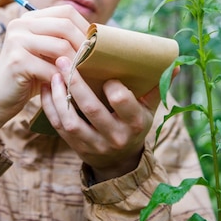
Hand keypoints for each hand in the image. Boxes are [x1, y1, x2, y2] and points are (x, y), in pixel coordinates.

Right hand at [0, 5, 88, 140]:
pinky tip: (71, 88)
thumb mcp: (48, 54)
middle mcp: (20, 24)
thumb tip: (103, 39)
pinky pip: (52, 68)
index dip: (86, 27)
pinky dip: (65, 79)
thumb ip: (65, 41)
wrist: (0, 100)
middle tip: (98, 62)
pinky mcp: (17, 60)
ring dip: (77, 64)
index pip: (66, 12)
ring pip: (61, 46)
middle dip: (85, 45)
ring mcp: (17, 40)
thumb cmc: (31, 77)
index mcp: (29, 18)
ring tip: (87, 76)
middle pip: (65, 25)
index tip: (99, 46)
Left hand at [41, 56, 164, 181]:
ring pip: (71, 120)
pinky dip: (50, 106)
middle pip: (92, 109)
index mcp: (135, 123)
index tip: (105, 72)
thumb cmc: (134, 124)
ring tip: (54, 73)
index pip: (123, 102)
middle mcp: (114, 136)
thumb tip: (173, 64)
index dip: (113, 86)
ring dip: (59, 95)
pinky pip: (58, 126)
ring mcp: (93, 144)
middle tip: (65, 60)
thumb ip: (158, 86)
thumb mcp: (149, 109)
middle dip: (77, 83)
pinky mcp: (75, 146)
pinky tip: (46, 87)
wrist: (119, 160)